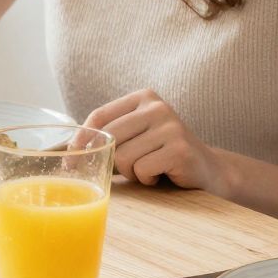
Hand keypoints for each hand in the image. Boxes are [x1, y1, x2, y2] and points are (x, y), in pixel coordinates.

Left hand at [82, 90, 223, 190]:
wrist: (208, 170)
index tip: (71, 159)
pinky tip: (161, 175)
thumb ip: (110, 137)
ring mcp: (170, 126)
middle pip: (110, 138)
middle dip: (113, 162)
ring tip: (149, 170)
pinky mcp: (179, 149)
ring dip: (132, 173)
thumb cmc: (162, 156)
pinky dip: (146, 179)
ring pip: (124, 157)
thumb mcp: (136, 138)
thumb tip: (69, 153)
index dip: (82, 140)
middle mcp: (157, 107)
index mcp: (143, 98)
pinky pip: (142, 169)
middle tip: (128, 170)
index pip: (100, 116)